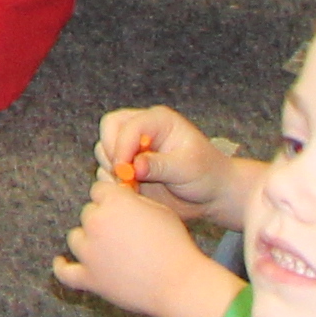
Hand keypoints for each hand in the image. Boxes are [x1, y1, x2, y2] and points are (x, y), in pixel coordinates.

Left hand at [55, 169, 211, 312]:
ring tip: (104, 248)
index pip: (99, 191)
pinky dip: (62, 267)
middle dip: (102, 220)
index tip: (119, 208)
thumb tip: (120, 197)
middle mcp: (96, 222)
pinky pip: (65, 272)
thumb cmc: (175, 245)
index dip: (110, 199)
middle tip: (122, 234)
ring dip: (87, 240)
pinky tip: (61, 262)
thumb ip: (134, 201)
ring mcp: (90, 252)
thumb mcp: (159, 210)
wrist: (179, 283)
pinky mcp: (89, 278)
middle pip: (88, 213)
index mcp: (114, 201)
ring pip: (76, 238)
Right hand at [96, 105, 231, 214]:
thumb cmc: (207, 174)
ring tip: (134, 187)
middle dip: (112, 153)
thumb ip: (160, 165)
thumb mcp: (188, 168)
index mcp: (158, 121)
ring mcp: (132, 149)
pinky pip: (106, 171)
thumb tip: (135, 166)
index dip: (122, 146)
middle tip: (124, 177)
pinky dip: (113, 182)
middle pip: (109, 129)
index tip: (124, 170)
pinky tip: (133, 193)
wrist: (211, 195)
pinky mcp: (128, 168)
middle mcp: (142, 130)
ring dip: (112, 170)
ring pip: (104, 150)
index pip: (129, 125)